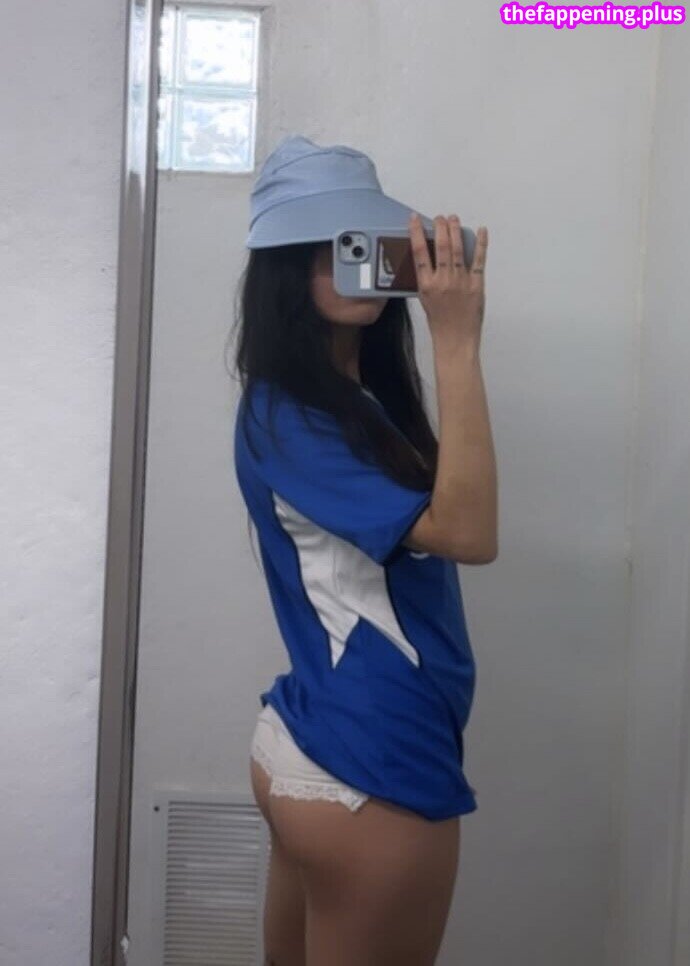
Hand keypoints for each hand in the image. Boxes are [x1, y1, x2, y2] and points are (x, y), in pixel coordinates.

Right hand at [409, 213, 488, 346]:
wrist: (455, 339)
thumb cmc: (440, 322)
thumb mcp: (425, 299)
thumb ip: (427, 278)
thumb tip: (429, 258)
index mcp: (427, 285)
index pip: (419, 252)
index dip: (417, 232)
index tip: (415, 219)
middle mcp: (443, 281)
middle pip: (440, 246)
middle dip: (440, 227)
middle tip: (439, 217)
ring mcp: (461, 282)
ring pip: (458, 250)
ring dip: (455, 230)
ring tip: (453, 219)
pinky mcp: (477, 285)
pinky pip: (479, 260)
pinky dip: (481, 244)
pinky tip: (481, 231)